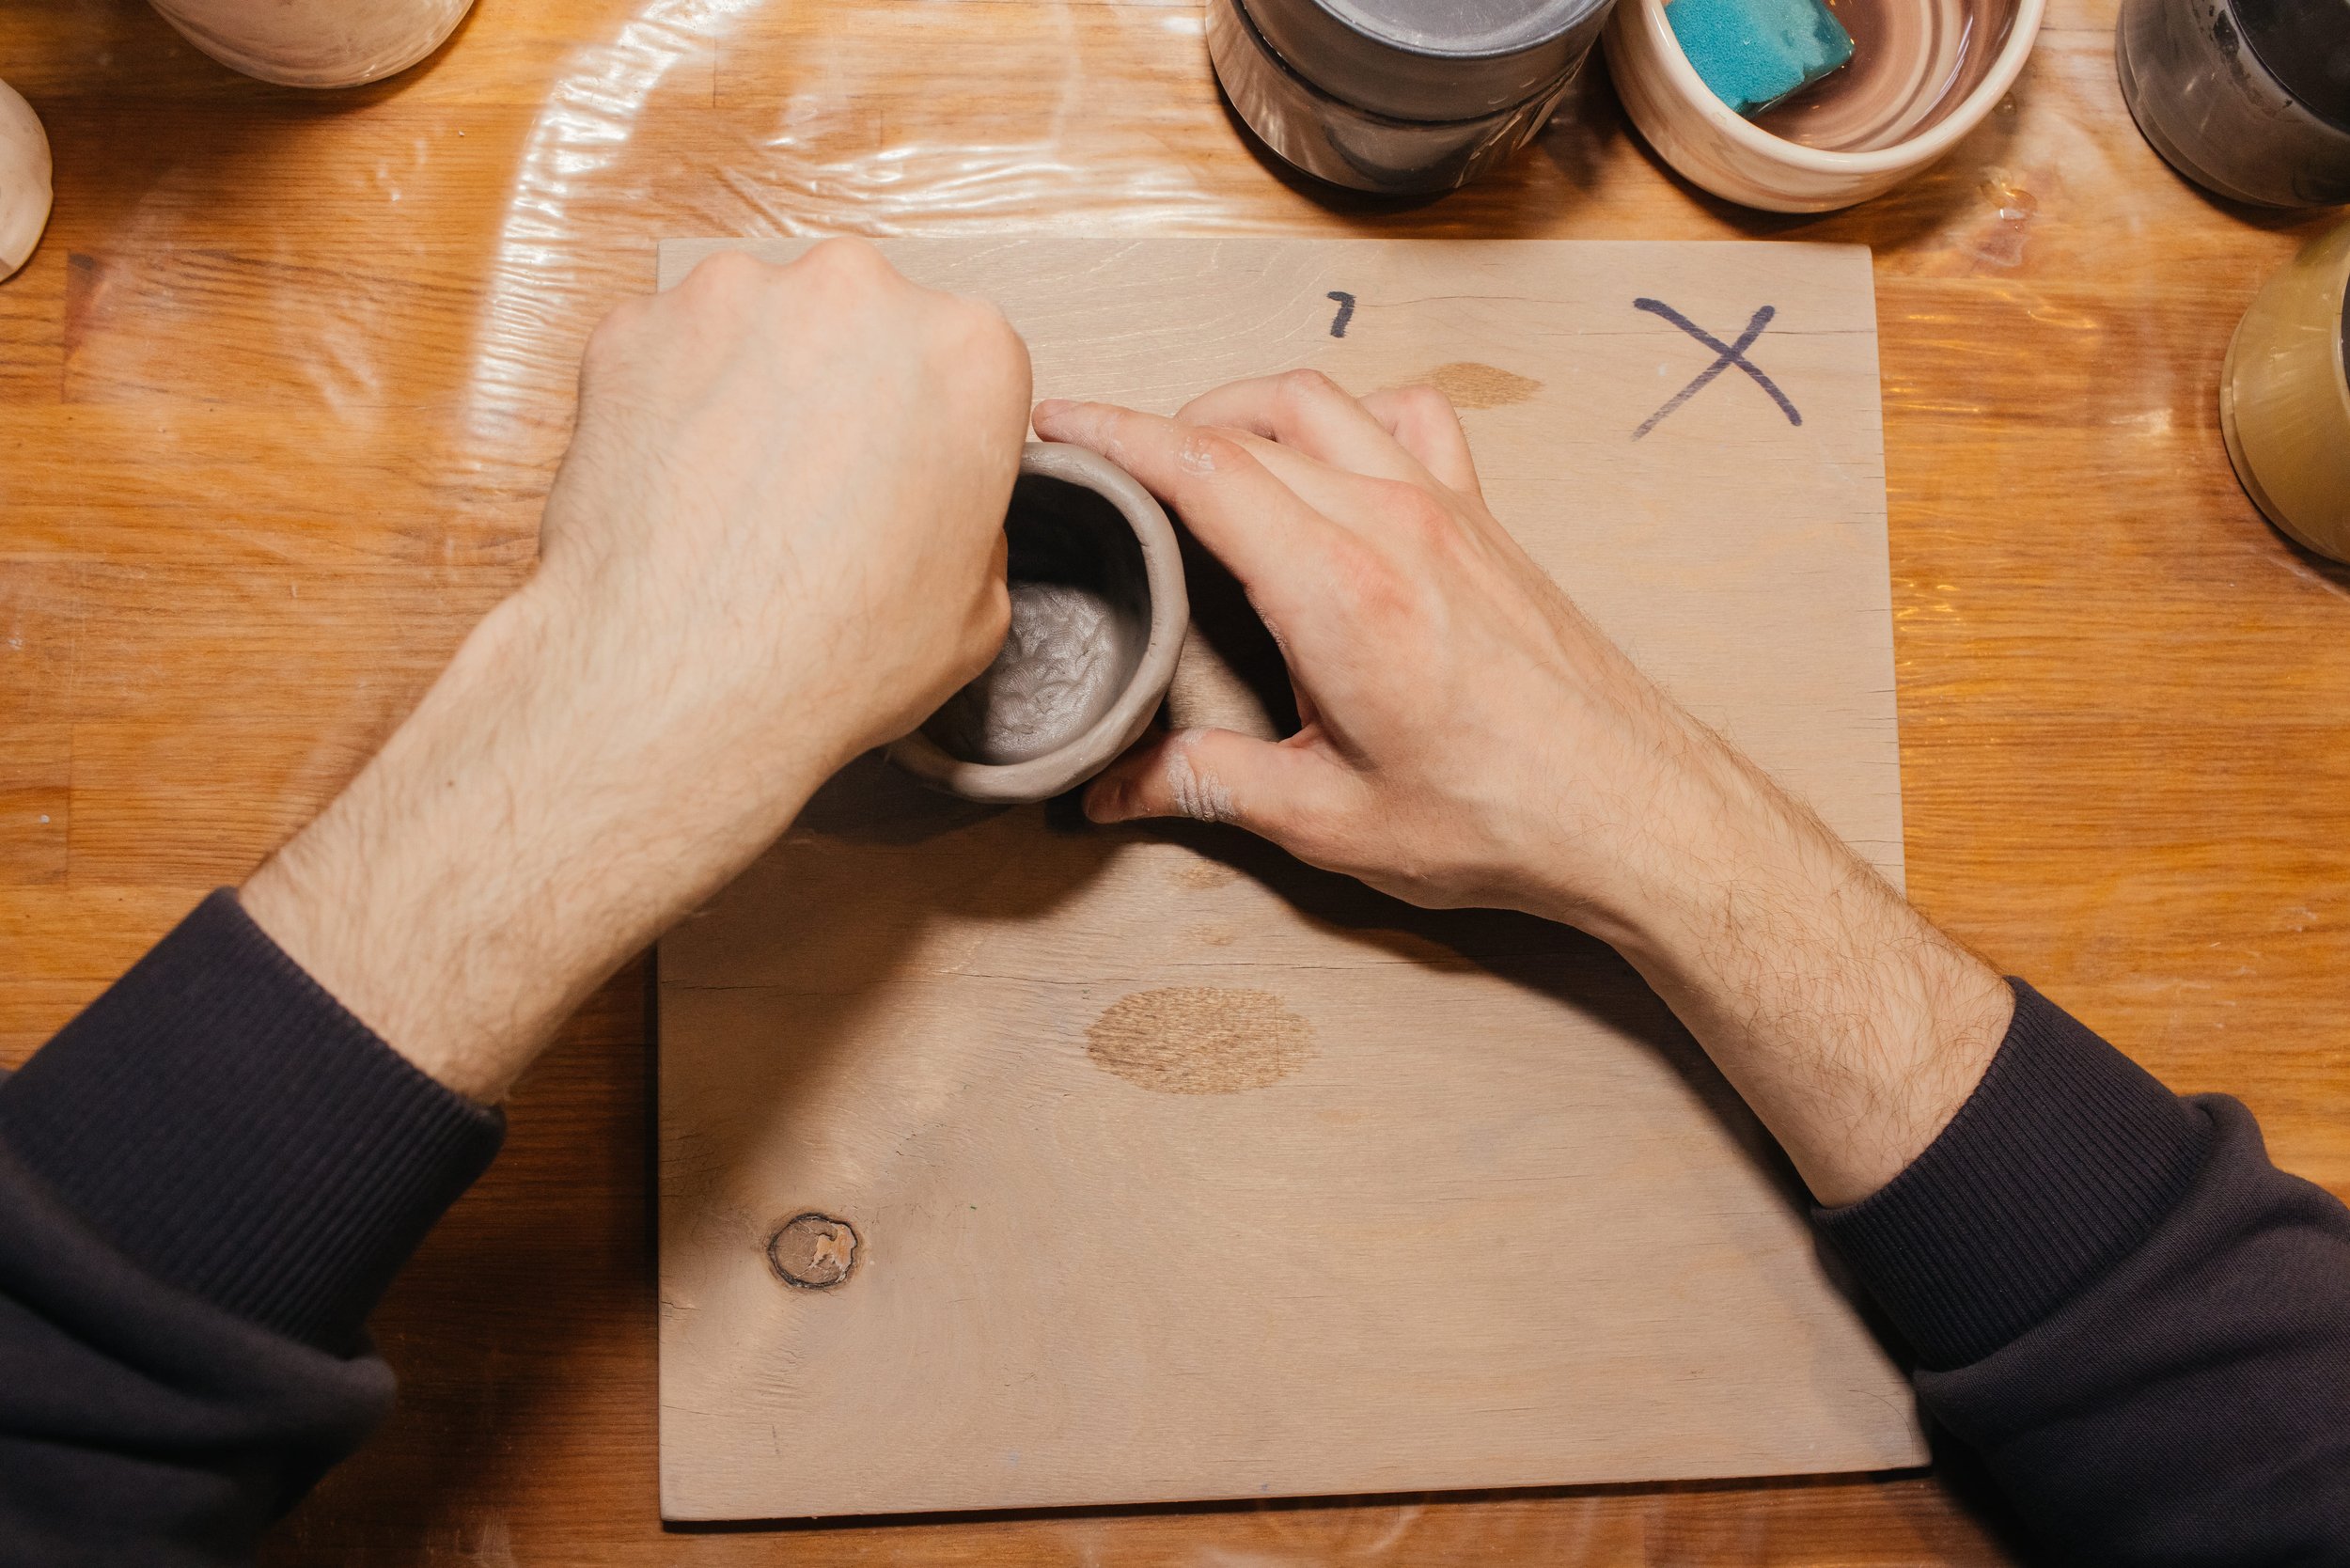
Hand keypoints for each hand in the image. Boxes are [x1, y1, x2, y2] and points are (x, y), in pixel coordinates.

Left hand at [245, 242, 1028, 1098]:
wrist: (654, 710)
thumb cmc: (812, 688)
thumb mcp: (964, 633)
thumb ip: (971, 546)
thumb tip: (943, 529)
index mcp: (971, 371)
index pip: (982, 372)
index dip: (939, 449)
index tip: (904, 499)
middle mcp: (856, 309)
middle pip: (873, 334)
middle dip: (851, 413)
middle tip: (823, 516)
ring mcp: (735, 309)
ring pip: (768, 337)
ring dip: (761, 407)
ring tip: (740, 523)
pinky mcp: (632, 338)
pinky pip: (677, 360)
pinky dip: (674, 415)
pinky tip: (678, 508)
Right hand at [1035, 373, 2010, 1204]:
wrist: (1634, 810)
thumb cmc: (1499, 816)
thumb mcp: (1329, 819)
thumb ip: (1209, 787)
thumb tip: (1115, 790)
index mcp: (1338, 589)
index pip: (1202, 468)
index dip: (1113, 435)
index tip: (1055, 426)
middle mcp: (1391, 523)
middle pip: (1247, 423)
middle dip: (1157, 427)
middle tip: (1098, 458)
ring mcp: (1445, 508)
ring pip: (1321, 402)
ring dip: (1243, 409)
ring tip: (1192, 454)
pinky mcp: (1483, 519)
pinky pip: (1405, 419)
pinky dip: (1347, 415)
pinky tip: (1326, 457)